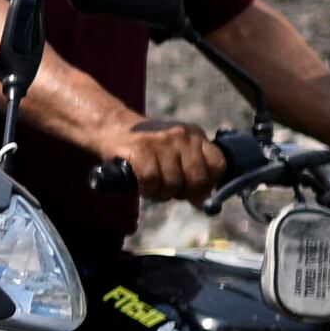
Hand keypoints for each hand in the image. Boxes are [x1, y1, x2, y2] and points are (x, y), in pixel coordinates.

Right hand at [109, 118, 230, 201]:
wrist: (111, 125)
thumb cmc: (146, 146)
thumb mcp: (174, 154)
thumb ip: (192, 174)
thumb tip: (204, 204)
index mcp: (195, 135)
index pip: (218, 164)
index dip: (209, 184)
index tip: (194, 190)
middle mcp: (182, 135)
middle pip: (197, 178)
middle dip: (184, 193)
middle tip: (171, 192)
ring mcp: (161, 140)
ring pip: (173, 183)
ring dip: (162, 194)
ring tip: (154, 190)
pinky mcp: (140, 147)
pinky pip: (151, 180)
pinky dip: (148, 190)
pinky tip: (144, 188)